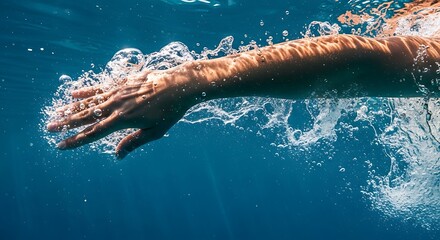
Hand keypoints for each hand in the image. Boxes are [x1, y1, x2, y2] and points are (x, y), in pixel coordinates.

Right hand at [47, 70, 192, 158]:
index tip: (60, 145)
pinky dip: (86, 91)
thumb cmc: (170, 111)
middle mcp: (117, 106)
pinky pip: (100, 87)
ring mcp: (118, 92)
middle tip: (49, 127)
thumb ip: (133, 142)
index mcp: (123, 120)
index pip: (93, 133)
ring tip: (56, 113)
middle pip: (86, 116)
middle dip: (66, 124)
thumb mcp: (154, 132)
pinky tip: (74, 94)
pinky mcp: (123, 82)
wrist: (179, 85)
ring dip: (71, 108)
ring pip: (90, 101)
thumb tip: (117, 156)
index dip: (75, 141)